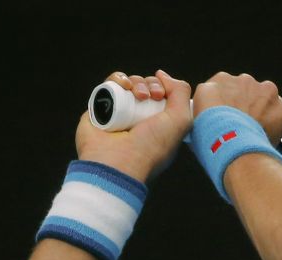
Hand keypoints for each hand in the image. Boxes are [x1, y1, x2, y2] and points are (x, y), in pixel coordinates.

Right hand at [75, 69, 191, 182]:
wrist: (119, 162)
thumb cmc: (152, 147)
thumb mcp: (181, 121)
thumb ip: (181, 93)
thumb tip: (163, 75)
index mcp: (159, 124)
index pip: (164, 96)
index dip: (166, 89)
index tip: (163, 96)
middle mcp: (139, 119)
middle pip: (147, 87)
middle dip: (152, 85)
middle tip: (151, 96)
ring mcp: (119, 113)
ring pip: (129, 84)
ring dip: (137, 82)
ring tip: (138, 95)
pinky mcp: (99, 108)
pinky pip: (109, 85)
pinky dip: (117, 79)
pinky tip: (123, 87)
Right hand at [191, 72, 281, 145]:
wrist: (232, 144)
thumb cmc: (211, 134)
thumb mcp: (195, 116)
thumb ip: (205, 107)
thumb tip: (208, 115)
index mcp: (220, 81)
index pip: (226, 90)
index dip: (227, 106)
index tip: (228, 118)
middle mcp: (244, 80)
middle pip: (247, 92)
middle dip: (246, 106)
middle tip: (241, 126)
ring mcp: (266, 91)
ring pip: (266, 100)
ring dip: (262, 112)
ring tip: (254, 131)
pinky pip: (281, 114)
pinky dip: (276, 124)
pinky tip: (266, 135)